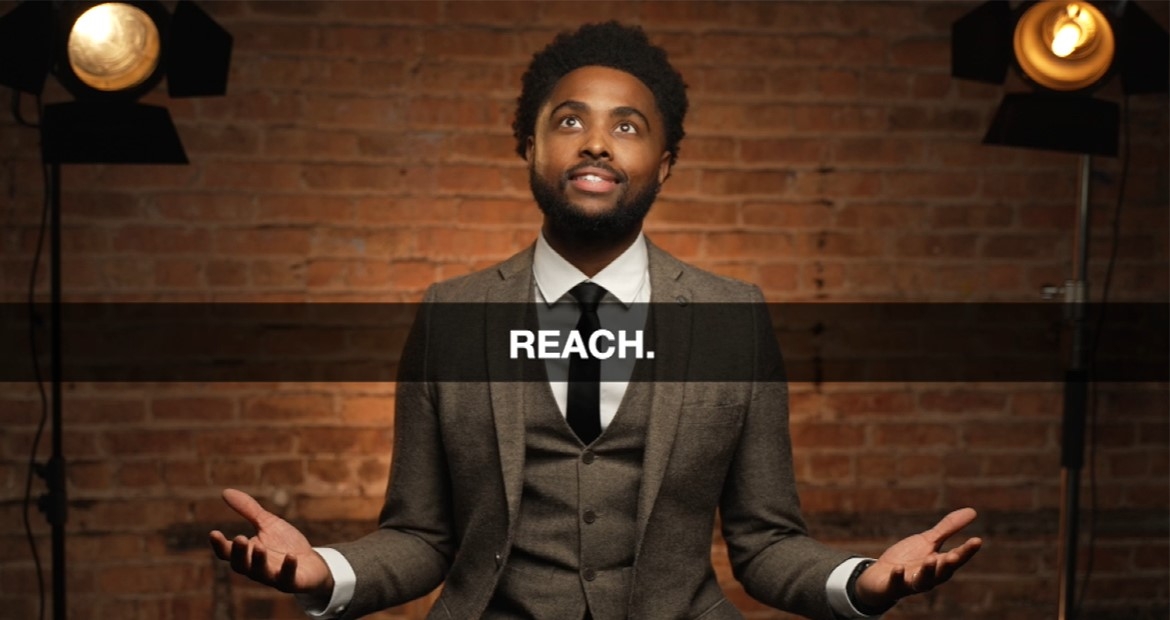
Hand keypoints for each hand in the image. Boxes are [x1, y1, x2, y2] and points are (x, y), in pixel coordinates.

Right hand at [209, 488, 333, 595]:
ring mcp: (273, 576)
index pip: (228, 552)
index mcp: (247, 554)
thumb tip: (225, 492)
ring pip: (261, 573)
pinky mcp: (292, 582)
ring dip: (258, 561)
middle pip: (241, 565)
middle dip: (239, 553)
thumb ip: (248, 510)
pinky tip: (290, 557)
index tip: (214, 533)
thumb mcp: (267, 523)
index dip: (219, 545)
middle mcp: (256, 568)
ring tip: (258, 547)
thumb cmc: (285, 543)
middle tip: (240, 538)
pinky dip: (288, 568)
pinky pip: (287, 578)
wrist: (312, 563)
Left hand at [853, 507, 982, 609]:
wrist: (881, 576)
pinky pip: (896, 583)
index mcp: (940, 565)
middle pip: (942, 572)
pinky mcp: (893, 586)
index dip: (967, 551)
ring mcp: (911, 582)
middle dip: (949, 564)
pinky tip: (898, 569)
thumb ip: (948, 529)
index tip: (977, 540)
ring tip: (931, 559)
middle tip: (955, 555)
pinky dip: (898, 577)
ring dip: (927, 571)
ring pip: (922, 581)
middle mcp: (929, 577)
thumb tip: (973, 511)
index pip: (957, 558)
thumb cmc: (909, 559)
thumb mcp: (928, 541)